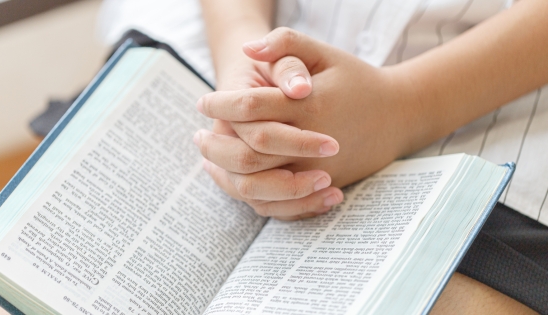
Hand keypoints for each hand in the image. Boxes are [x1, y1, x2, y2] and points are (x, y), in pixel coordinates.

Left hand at [195, 28, 416, 218]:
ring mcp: (316, 172)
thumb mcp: (326, 54)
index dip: (220, 104)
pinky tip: (233, 179)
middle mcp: (310, 144)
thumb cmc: (358, 81)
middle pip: (247, 154)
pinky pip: (276, 204)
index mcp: (309, 106)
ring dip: (224, 173)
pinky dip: (248, 195)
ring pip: (257, 186)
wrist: (398, 116)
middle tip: (196, 135)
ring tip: (207, 159)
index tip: (202, 102)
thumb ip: (286, 45)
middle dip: (214, 145)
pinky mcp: (321, 188)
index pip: (250, 107)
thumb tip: (248, 49)